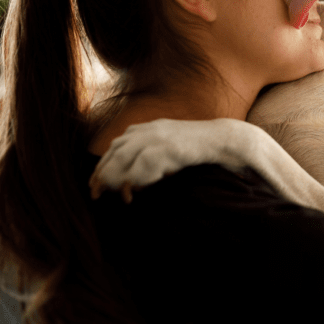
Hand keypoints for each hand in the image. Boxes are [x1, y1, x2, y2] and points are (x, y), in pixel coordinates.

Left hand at [89, 118, 264, 201]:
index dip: (103, 165)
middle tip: (97, 194)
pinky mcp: (170, 147)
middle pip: (115, 150)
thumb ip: (152, 159)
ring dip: (115, 177)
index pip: (116, 145)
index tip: (96, 184)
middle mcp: (150, 129)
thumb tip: (132, 184)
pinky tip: (134, 192)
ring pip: (123, 156)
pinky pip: (143, 164)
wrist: (227, 140)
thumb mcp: (172, 150)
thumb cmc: (201, 149)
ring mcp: (159, 137)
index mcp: (149, 128)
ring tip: (113, 195)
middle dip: (103, 173)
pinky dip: (135, 179)